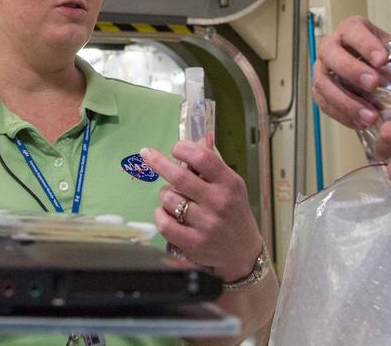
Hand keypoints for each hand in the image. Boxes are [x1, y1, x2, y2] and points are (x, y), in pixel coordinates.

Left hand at [140, 139, 262, 282]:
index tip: (175, 148)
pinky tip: (166, 212)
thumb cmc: (233, 212)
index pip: (202, 158)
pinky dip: (160, 214)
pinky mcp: (193, 243)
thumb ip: (213, 164)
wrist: (243, 251)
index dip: (184, 148)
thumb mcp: (231, 185)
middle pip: (179, 177)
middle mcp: (218, 203)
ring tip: (174, 197)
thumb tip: (199, 138)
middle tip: (147, 154)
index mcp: (229, 184)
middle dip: (158, 162)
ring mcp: (206, 225)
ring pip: (169, 198)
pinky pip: (164, 223)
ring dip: (165, 193)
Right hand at [313, 16, 390, 128]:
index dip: (365, 45)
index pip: (353, 32)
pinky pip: (324, 103)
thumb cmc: (382, 56)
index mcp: (351, 30)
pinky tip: (361, 123)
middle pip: (331, 54)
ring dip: (346, 100)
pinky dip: (342, 115)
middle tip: (374, 85)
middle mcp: (330, 46)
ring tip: (370, 116)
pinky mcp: (320, 91)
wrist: (367, 69)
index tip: (382, 60)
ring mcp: (322, 70)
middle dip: (352, 70)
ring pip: (323, 83)